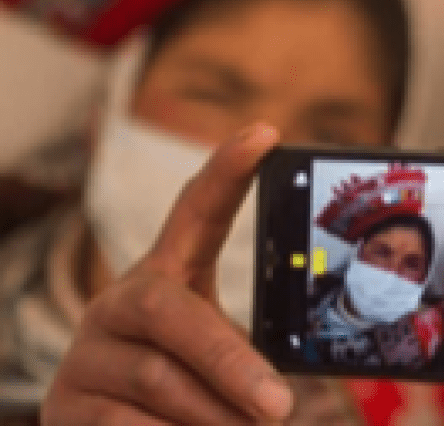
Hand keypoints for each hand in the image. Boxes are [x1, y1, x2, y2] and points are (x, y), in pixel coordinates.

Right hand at [41, 124, 310, 424]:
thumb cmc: (192, 397)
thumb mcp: (222, 365)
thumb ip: (247, 360)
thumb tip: (290, 395)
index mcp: (166, 281)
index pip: (194, 215)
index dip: (226, 174)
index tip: (265, 135)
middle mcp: (119, 306)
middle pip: (168, 308)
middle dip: (228, 360)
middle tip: (279, 405)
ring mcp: (86, 354)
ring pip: (159, 381)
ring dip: (215, 417)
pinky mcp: (64, 407)